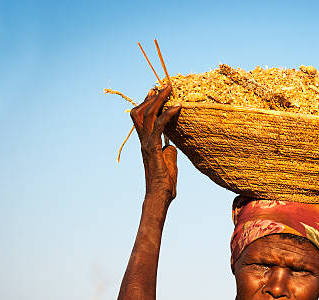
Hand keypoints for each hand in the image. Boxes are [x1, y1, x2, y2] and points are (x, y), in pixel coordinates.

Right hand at [130, 84, 180, 199]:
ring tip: (169, 89)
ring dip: (159, 100)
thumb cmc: (165, 182)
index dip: (147, 103)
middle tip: (164, 86)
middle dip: (152, 97)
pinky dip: (168, 114)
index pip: (141, 117)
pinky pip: (159, 127)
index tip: (156, 92)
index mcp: (146, 142)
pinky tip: (177, 106)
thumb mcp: (169, 162)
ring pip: (147, 115)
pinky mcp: (154, 148)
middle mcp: (143, 141)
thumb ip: (169, 151)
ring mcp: (147, 144)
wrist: (160, 195)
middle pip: (140, 112)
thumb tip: (172, 145)